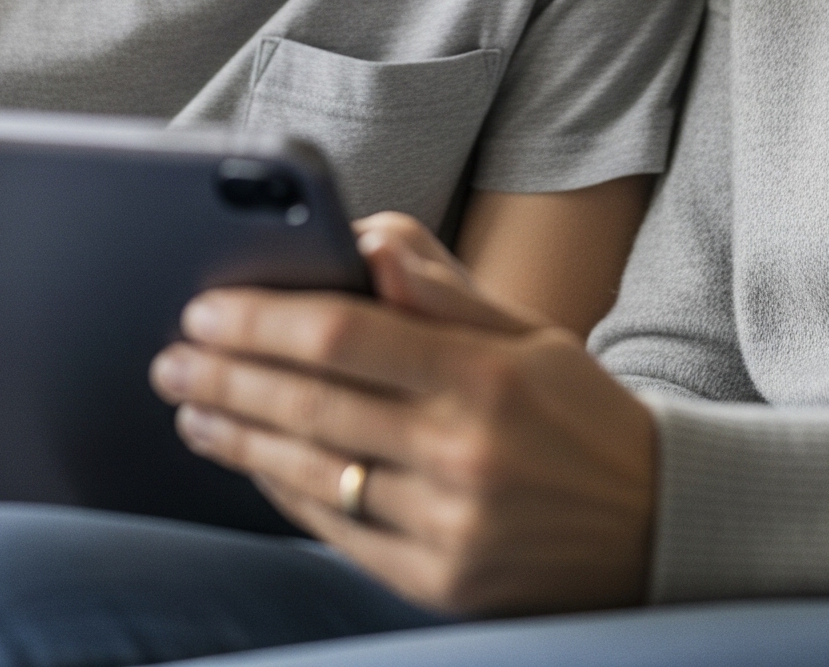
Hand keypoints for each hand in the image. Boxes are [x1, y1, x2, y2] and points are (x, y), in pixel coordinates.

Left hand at [150, 214, 656, 614]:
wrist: (658, 526)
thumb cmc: (578, 411)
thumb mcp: (529, 331)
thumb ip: (443, 288)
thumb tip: (365, 244)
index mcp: (485, 375)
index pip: (345, 335)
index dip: (263, 319)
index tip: (206, 306)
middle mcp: (464, 453)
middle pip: (311, 404)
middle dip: (227, 375)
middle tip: (171, 357)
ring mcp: (450, 526)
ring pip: (313, 472)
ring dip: (238, 436)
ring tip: (191, 407)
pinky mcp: (442, 584)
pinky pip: (337, 533)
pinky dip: (283, 492)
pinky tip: (249, 460)